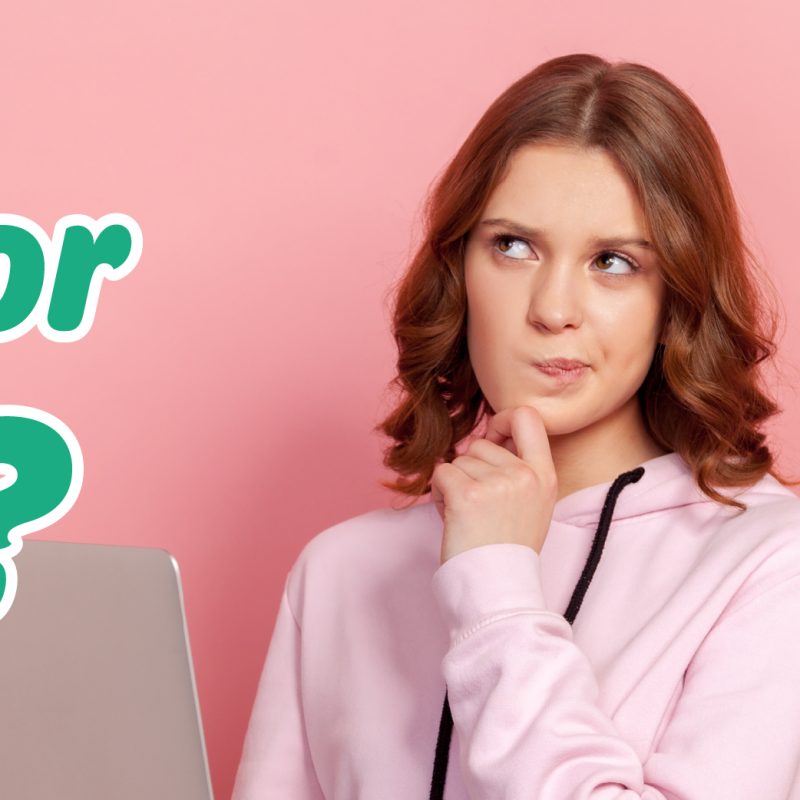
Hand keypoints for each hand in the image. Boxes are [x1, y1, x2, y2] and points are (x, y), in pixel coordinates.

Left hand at [431, 406, 556, 565]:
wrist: (497, 587)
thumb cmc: (507, 548)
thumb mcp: (533, 504)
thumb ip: (519, 469)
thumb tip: (489, 434)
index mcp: (545, 476)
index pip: (528, 418)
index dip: (503, 421)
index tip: (492, 437)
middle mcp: (524, 475)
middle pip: (480, 444)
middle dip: (470, 468)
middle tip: (477, 504)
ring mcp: (496, 484)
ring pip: (458, 460)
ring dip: (454, 484)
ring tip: (468, 516)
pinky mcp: (467, 495)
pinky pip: (440, 473)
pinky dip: (438, 493)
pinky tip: (452, 515)